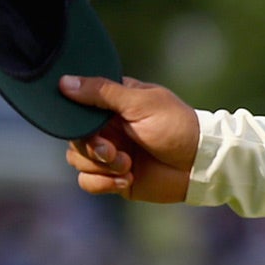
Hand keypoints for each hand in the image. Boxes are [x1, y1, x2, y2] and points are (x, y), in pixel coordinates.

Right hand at [60, 75, 199, 203]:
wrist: (199, 165)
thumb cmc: (176, 126)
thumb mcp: (140, 103)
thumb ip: (102, 93)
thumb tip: (64, 82)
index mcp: (113, 103)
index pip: (77, 106)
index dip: (76, 119)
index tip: (90, 126)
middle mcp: (108, 127)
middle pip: (74, 137)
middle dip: (91, 147)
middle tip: (113, 151)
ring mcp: (110, 153)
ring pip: (76, 160)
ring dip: (100, 166)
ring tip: (128, 166)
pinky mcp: (114, 177)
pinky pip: (88, 182)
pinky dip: (103, 183)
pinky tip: (127, 179)